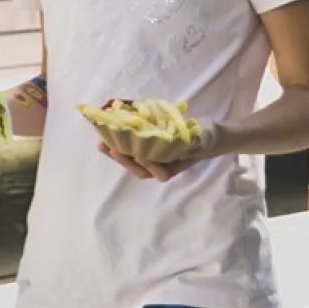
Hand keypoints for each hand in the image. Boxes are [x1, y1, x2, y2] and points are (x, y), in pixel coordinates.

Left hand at [97, 124, 219, 182]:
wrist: (206, 135)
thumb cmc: (205, 138)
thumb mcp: (204, 139)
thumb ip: (197, 143)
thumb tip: (191, 143)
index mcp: (175, 166)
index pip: (160, 173)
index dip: (150, 166)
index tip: (141, 156)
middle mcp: (161, 166)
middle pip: (140, 170)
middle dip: (125, 161)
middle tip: (112, 150)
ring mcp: (153, 159)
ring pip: (132, 161)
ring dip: (117, 154)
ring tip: (102, 144)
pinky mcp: (146, 149)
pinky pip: (131, 150)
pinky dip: (119, 144)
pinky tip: (107, 136)